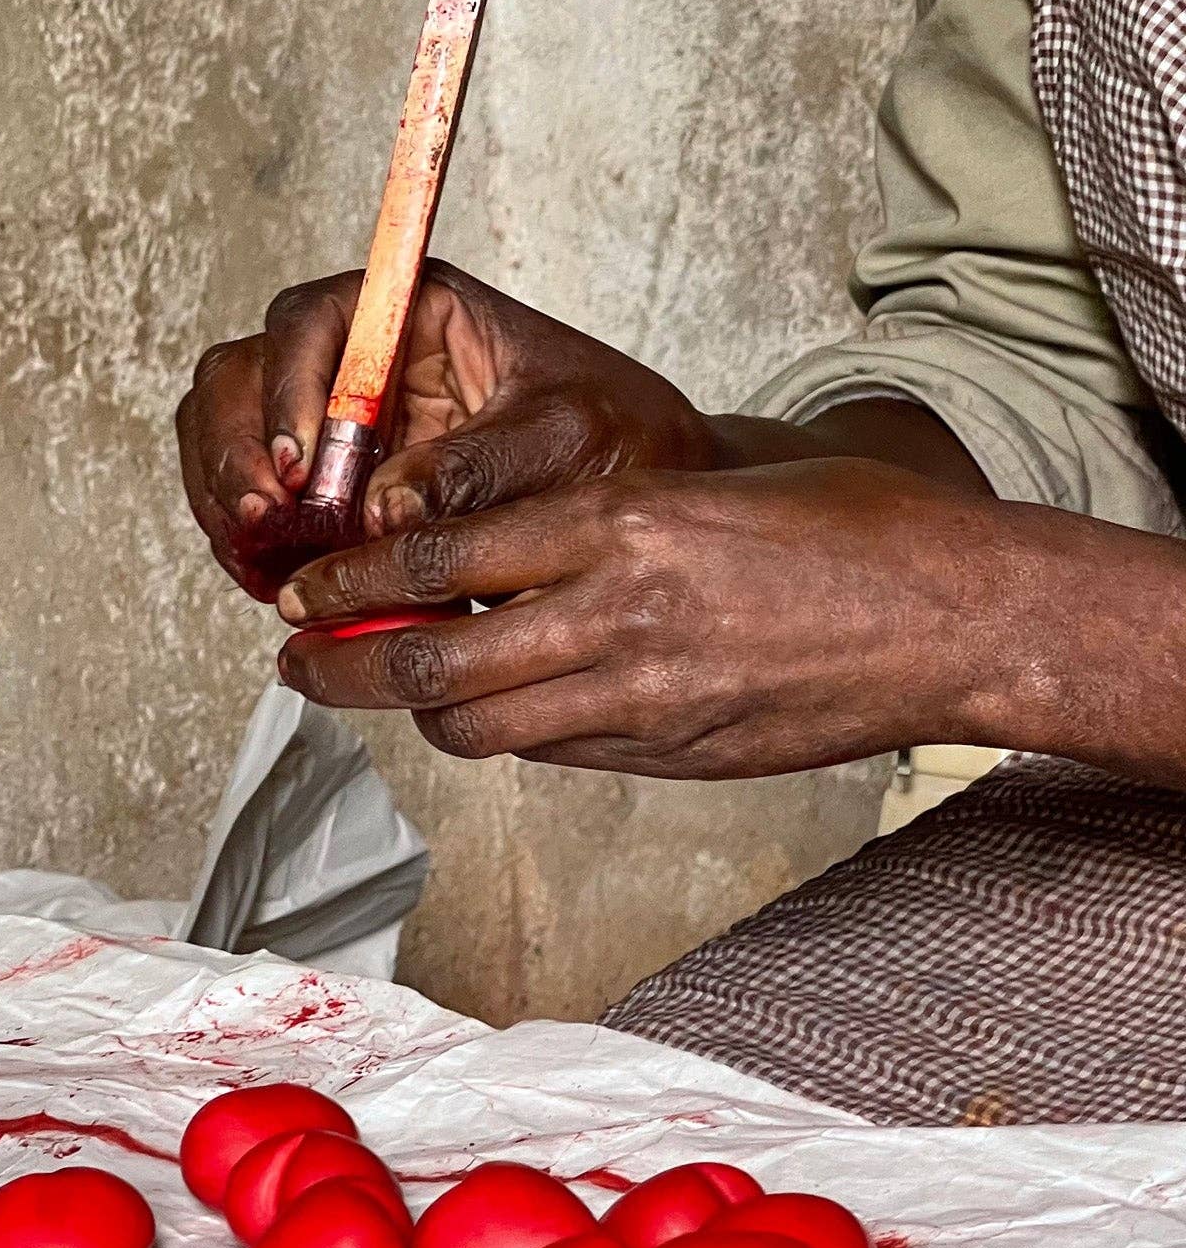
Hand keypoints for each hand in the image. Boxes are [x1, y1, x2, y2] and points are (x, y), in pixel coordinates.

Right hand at [177, 261, 718, 599]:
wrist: (637, 498)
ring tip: (263, 560)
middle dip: (236, 448)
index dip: (289, 386)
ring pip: (227, 436)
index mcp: (414, 311)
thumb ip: (474, 467)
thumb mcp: (564, 439)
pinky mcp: (324, 490)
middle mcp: (356, 359)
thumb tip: (383, 509)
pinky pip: (249, 502)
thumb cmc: (614, 438)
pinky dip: (243, 542)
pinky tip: (270, 578)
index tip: (304, 462)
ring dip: (226, 497)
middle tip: (264, 519)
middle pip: (242, 375)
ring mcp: (330, 425)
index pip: (314, 320)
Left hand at [274, 459, 1010, 777]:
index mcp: (615, 525)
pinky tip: (495, 709)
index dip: (348, 585)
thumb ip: (588, 534)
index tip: (302, 595)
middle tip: (292, 662)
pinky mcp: (667, 755)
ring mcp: (640, 699)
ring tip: (384, 691)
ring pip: (474, 726)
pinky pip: (548, 753)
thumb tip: (487, 578)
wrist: (955, 616)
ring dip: (414, 713)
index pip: (433, 555)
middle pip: (425, 663)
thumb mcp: (696, 492)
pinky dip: (504, 733)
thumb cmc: (843, 530)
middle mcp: (613, 616)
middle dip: (336, 669)